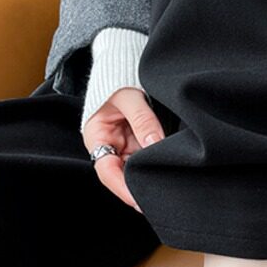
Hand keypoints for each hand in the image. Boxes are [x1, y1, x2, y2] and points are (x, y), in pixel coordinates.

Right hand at [82, 88, 164, 210]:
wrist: (122, 66)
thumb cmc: (119, 79)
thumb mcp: (129, 96)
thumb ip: (143, 119)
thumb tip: (155, 144)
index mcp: (97, 138)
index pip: (107, 171)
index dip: (122, 188)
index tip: (139, 200)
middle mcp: (110, 148)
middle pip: (123, 177)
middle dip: (139, 189)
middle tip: (160, 201)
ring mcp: (125, 148)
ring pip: (137, 172)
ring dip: (150, 179)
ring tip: (168, 191)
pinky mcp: (139, 146)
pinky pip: (147, 162)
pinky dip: (157, 168)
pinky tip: (170, 176)